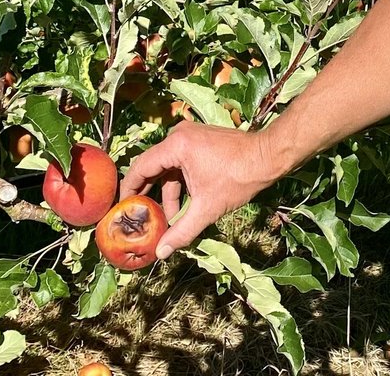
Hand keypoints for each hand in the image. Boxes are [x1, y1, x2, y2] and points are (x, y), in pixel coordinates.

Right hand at [119, 123, 287, 260]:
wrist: (269, 157)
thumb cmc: (239, 178)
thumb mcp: (207, 208)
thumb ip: (182, 231)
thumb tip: (161, 252)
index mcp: (176, 145)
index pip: (141, 167)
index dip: (129, 189)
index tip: (121, 207)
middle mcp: (179, 136)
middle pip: (153, 167)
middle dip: (147, 194)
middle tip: (137, 216)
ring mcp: (191, 136)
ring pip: (169, 168)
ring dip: (168, 193)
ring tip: (167, 219)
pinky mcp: (201, 141)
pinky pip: (181, 163)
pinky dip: (180, 183)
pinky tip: (183, 205)